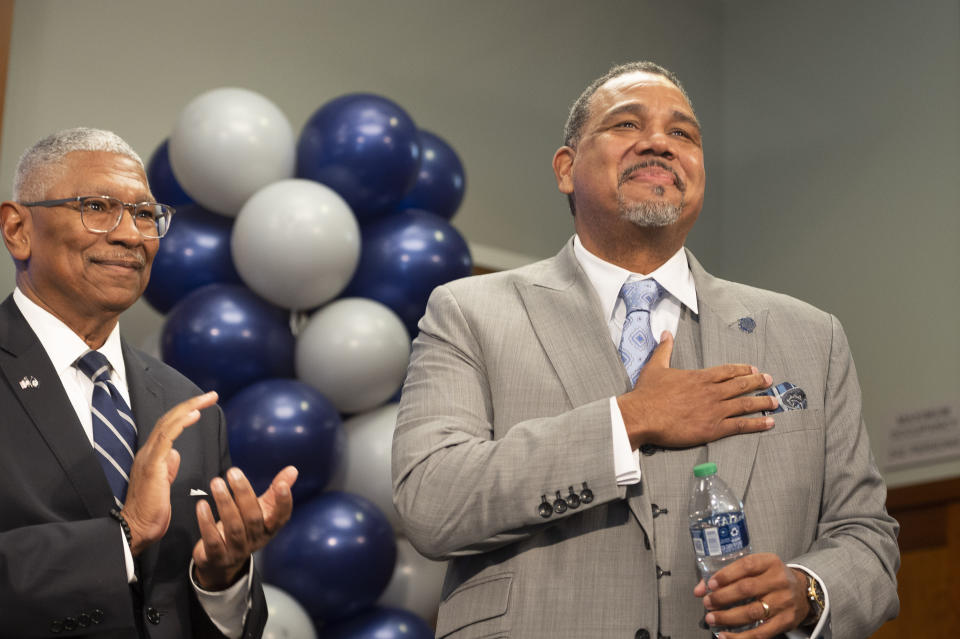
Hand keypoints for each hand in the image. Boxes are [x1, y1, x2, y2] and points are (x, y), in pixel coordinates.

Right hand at [121, 391, 218, 555]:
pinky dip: (181, 424)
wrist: (135, 529)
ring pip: (168, 423)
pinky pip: (167, 438)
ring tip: (207, 399)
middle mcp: (147, 452)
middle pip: (169, 419)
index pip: (168, 426)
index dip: (185, 413)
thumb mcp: (163, 485)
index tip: (203, 404)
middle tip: (211, 395)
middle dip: (191, 404)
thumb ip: (167, 468)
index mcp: (151, 456)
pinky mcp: (152, 465)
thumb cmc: (150, 511)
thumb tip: (175, 453)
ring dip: (189, 408)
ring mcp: (148, 457)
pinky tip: (194, 415)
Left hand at [192, 465, 298, 590]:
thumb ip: (275, 491)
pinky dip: (206, 522)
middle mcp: (255, 541)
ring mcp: (237, 551)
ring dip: (225, 503)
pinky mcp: (217, 557)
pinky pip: (213, 540)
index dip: (283, 503)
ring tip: (217, 483)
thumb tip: (292, 469)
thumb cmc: (244, 529)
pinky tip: (202, 505)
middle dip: (243, 493)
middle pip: (253, 518)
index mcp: (269, 529)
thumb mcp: (261, 511)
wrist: (222, 563)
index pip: (281, 517)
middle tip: (233, 472)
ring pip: (233, 528)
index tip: (282, 485)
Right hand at [617, 332, 777, 448]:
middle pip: (741, 385)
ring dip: (762, 402)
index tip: (753, 369)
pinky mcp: (713, 428)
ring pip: (745, 404)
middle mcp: (711, 392)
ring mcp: (714, 410)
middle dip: (758, 382)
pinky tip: (768, 423)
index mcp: (700, 377)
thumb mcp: (655, 366)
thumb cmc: (648, 394)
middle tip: (769, 381)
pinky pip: (740, 425)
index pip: (728, 371)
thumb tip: (665, 334)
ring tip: (774, 402)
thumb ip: (664, 350)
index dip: (742, 369)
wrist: (643, 416)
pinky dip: (757, 424)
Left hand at [694, 553, 809, 637]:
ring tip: (712, 618)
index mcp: (770, 562)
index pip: (746, 566)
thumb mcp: (756, 569)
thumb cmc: (770, 578)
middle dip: (722, 597)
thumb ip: (727, 575)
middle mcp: (779, 581)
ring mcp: (784, 602)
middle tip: (707, 603)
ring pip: (752, 612)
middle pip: (747, 589)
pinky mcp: (786, 622)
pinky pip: (761, 633)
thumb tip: (699, 589)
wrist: (803, 592)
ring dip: (728, 617)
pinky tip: (725, 636)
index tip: (710, 584)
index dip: (726, 575)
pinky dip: (740, 637)